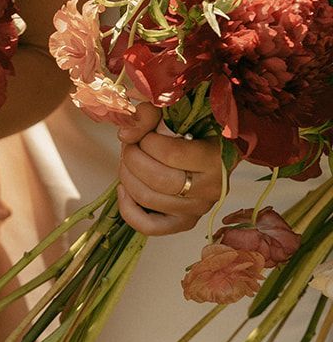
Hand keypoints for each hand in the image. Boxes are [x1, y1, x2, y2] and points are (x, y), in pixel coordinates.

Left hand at [115, 103, 224, 235]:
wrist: (215, 153)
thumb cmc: (195, 131)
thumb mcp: (178, 114)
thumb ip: (150, 116)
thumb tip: (125, 134)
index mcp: (216, 158)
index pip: (170, 154)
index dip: (146, 140)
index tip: (144, 133)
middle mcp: (211, 188)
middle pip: (157, 179)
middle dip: (132, 158)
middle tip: (129, 146)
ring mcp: (198, 209)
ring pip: (148, 199)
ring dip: (127, 177)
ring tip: (128, 163)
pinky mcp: (184, 223)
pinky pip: (149, 227)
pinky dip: (128, 209)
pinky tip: (124, 189)